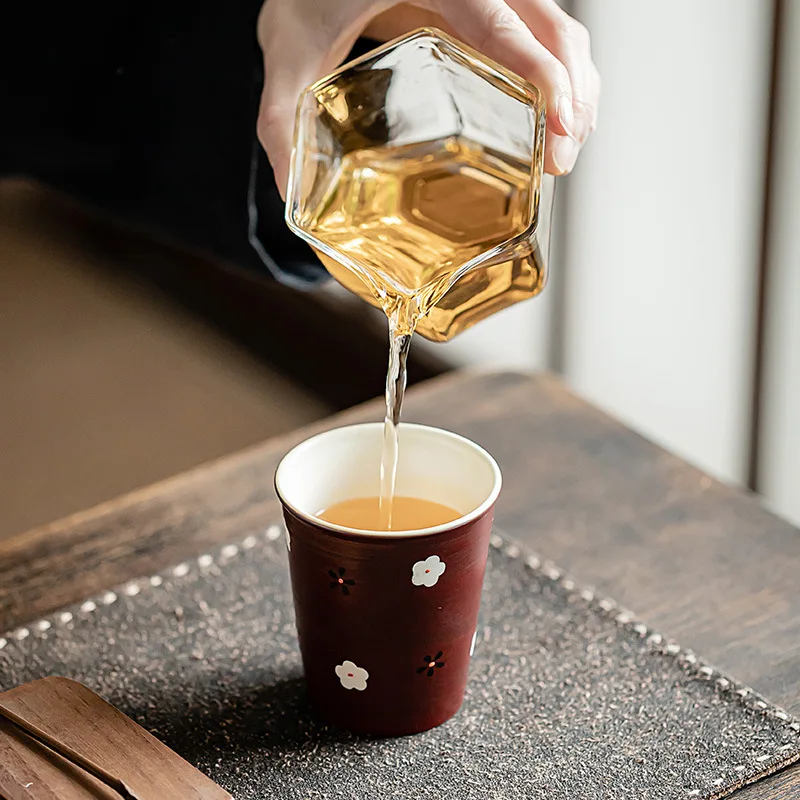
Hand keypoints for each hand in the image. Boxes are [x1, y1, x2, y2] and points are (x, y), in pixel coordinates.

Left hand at [257, 0, 599, 195]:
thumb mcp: (288, 47)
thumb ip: (284, 116)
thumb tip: (293, 189)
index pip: (505, 26)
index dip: (542, 77)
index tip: (559, 130)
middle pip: (551, 26)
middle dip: (570, 96)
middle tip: (561, 160)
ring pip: (558, 24)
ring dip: (574, 85)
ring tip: (564, 146)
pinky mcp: (487, 3)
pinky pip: (541, 29)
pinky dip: (556, 71)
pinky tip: (551, 114)